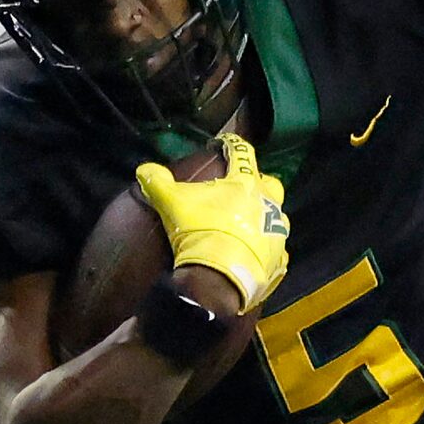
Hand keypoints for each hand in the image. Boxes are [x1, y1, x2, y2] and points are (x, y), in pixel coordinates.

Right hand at [135, 132, 288, 311]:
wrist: (219, 279)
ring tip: (245, 224)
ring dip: (263, 217)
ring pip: (277, 217)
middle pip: (270, 184)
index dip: (231, 145)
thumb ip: (158, 183)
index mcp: (246, 184)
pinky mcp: (279, 260)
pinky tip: (252, 254)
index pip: (242, 153)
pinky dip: (265, 249)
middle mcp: (269, 204)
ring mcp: (278, 233)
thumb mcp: (172, 203)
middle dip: (257, 183)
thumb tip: (144, 169)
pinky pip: (276, 250)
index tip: (223, 144)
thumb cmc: (200, 232)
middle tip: (240, 189)